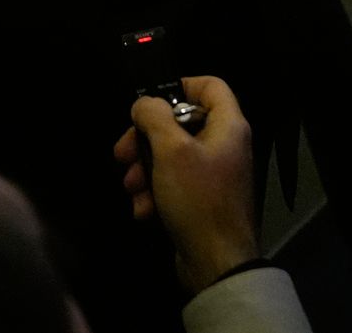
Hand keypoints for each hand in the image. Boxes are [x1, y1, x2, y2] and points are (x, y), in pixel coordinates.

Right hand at [113, 76, 259, 295]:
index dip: (180, 86)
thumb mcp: (170, 151)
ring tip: (131, 188)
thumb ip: (154, 118)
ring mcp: (214, 175)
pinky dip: (156, 194)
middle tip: (123, 153)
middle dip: (146, 139)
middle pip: (181, 124)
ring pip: (172, 156)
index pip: (210, 86)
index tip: (151, 102)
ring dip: (145, 170)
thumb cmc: (198, 198)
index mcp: (228, 125)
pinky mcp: (203, 201)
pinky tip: (143, 210)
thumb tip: (144, 103)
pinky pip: (175, 185)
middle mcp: (225, 145)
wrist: (217, 265)